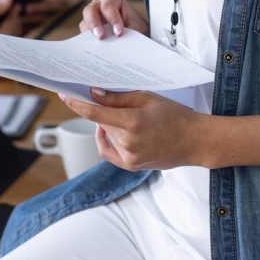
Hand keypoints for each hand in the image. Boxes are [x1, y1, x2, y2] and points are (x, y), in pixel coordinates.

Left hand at [60, 88, 204, 170]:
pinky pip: (109, 152)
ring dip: (110, 125)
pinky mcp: (131, 166)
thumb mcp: (147, 98)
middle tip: (113, 101)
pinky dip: (106, 141)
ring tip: (131, 117)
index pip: (95, 112)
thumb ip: (118, 97)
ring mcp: (129, 157)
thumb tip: (93, 93)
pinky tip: (110, 132)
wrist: (195, 141)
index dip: (77, 103)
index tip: (64, 95)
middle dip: (102, 111)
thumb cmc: (174, 115)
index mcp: (132, 122)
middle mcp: (128, 142)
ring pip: (106, 135)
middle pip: (101, 122)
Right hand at [80, 0, 149, 38]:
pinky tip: (95, 50)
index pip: (109, 5)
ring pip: (85, 22)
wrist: (137, 39)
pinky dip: (88, 42)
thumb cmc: (137, 28)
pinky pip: (84, 36)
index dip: (113, 18)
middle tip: (102, 37)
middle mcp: (99, 5)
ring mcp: (92, 17)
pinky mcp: (88, 31)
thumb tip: (121, 41)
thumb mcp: (137, 28)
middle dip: (95, 23)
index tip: (119, 33)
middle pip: (91, 10)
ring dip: (90, 33)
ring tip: (98, 44)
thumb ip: (129, 32)